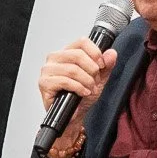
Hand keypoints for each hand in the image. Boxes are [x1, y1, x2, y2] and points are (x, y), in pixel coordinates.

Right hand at [38, 35, 118, 150]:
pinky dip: (78, 88)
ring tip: (89, 89)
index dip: (95, 52)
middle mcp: (55, 59)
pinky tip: (82, 92)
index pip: (81, 42)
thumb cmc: (81, 96)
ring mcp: (48, 70)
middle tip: (95, 81)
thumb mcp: (99, 79)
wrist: (74, 116)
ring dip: (86, 81)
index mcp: (66, 53)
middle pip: (77, 55)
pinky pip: (65, 81)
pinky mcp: (45, 83)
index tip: (101, 65)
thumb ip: (106, 65)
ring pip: (72, 69)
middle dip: (92, 70)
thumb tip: (111, 53)